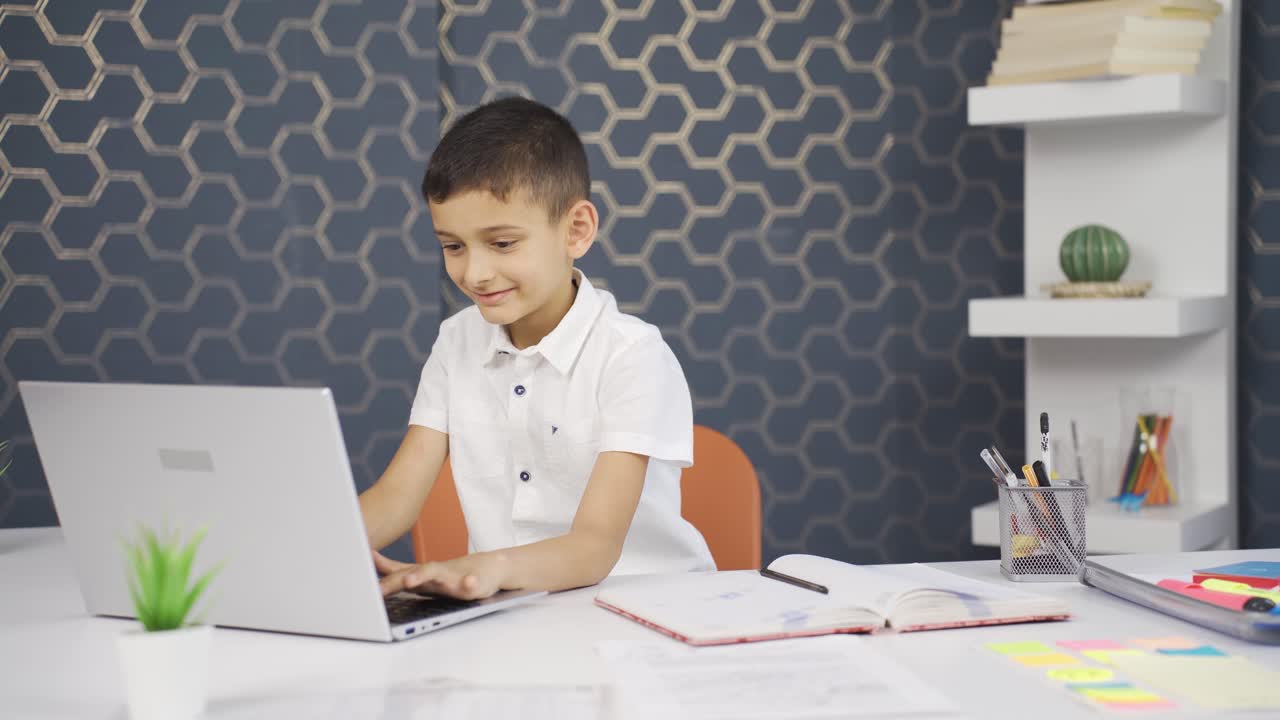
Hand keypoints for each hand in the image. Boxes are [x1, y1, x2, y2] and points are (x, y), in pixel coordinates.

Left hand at [372, 550, 507, 599]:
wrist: (490, 567)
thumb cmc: (452, 574)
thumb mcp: (421, 574)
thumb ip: (396, 570)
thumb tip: (370, 561)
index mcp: (421, 575)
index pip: (396, 572)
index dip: (378, 571)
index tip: (358, 567)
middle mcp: (434, 574)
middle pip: (410, 573)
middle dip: (393, 580)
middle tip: (376, 589)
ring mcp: (453, 577)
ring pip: (436, 574)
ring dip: (422, 576)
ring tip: (409, 581)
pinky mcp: (474, 584)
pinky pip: (472, 584)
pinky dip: (470, 583)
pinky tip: (469, 583)